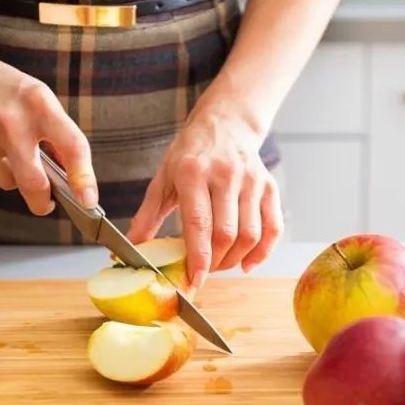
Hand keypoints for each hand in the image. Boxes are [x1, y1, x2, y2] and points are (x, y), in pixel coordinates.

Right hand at [0, 48, 96, 214]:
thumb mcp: (40, 99)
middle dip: (43, 202)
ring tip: (8, 149)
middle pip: (33, 182)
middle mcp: (11, 120)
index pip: (72, 146)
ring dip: (14, 176)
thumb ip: (58, 135)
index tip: (88, 200)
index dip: (83, 178)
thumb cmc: (7, 90)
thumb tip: (74, 179)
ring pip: (9, 182)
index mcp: (39, 103)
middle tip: (47, 203)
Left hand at [126, 106, 283, 287]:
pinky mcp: (269, 187)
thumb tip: (131, 248)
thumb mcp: (163, 178)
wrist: (225, 125)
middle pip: (226, 233)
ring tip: (221, 264)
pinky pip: (273, 228)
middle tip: (204, 271)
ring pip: (250, 234)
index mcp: (193, 172)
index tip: (195, 279)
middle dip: (215, 262)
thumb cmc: (191, 154)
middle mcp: (226, 175)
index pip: (199, 223)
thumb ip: (148, 216)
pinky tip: (247, 263)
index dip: (199, 257)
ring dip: (235, 260)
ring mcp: (251, 181)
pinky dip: (263, 252)